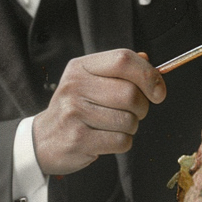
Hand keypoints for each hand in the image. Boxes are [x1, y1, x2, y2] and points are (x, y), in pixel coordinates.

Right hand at [31, 50, 166, 176]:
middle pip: (130, 93)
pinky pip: (121, 141)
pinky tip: (106, 139)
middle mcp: (75, 86)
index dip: (148, 75)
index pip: (123, 60)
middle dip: (142, 107)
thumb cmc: (75, 109)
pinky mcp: (78, 139)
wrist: (43, 140)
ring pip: (129, 120)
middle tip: (131, 112)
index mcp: (81, 67)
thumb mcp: (90, 81)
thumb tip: (146, 58)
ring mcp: (74, 113)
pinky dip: (122, 143)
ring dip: (131, 127)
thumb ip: (119, 69)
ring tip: (112, 126)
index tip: (158, 91)